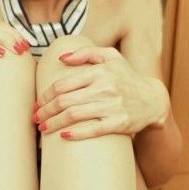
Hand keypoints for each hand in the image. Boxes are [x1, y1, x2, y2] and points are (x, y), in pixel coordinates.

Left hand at [34, 45, 169, 138]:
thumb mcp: (111, 57)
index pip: (63, 85)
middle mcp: (105, 88)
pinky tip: (63, 136)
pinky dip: (76, 134)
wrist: (153, 99)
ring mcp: (112, 106)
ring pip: (74, 116)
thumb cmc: (127, 77)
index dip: (45, 96)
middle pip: (64, 101)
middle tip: (35, 118)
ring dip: (54, 123)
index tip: (37, 104)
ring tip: (43, 128)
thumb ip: (86, 53)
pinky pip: (93, 130)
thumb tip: (61, 58)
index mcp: (99, 72)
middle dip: (45, 111)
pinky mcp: (119, 123)